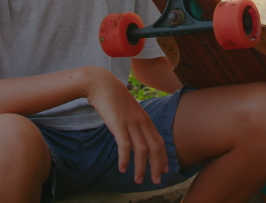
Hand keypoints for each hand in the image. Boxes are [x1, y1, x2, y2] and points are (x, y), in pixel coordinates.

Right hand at [84, 68, 168, 184]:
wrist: (100, 83)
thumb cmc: (112, 97)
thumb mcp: (128, 110)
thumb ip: (134, 121)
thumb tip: (134, 136)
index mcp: (145, 118)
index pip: (159, 141)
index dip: (163, 156)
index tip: (164, 170)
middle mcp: (141, 121)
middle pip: (154, 147)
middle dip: (157, 166)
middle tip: (156, 181)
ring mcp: (130, 122)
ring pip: (141, 149)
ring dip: (141, 167)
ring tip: (138, 180)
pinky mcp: (118, 124)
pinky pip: (124, 145)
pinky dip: (125, 159)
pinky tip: (123, 168)